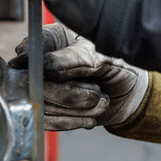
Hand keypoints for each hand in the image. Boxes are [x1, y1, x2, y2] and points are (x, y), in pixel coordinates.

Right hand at [8, 23, 149, 128]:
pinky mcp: (47, 110)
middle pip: (35, 81)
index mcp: (55, 39)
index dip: (31, 56)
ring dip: (77, 108)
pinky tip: (91, 116)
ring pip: (42, 104)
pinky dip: (72, 121)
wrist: (129, 93)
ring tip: (101, 101)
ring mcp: (43, 87)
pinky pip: (48, 121)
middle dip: (68, 93)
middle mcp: (44, 62)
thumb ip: (74, 60)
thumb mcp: (102, 58)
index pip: (34, 45)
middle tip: (96, 92)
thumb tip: (46, 64)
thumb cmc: (117, 65)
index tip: (39, 67)